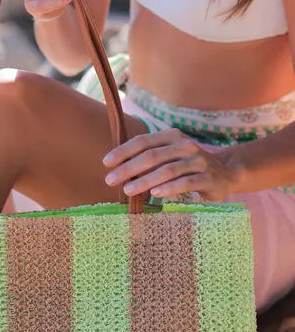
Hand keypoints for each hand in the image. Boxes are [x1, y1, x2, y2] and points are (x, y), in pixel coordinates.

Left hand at [103, 129, 234, 200]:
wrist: (225, 173)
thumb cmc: (188, 166)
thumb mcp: (169, 157)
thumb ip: (147, 159)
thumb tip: (116, 168)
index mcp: (172, 136)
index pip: (143, 141)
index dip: (123, 151)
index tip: (106, 163)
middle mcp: (185, 145)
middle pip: (152, 155)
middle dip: (129, 168)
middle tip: (111, 180)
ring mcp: (199, 161)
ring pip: (168, 170)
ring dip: (145, 180)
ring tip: (128, 190)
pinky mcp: (208, 178)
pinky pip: (186, 182)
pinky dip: (169, 188)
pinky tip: (154, 194)